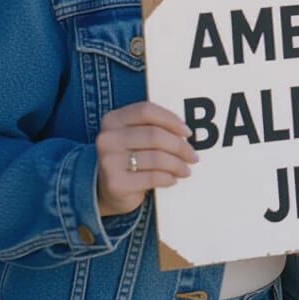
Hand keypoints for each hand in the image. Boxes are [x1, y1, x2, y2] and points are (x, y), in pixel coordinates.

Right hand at [95, 101, 196, 216]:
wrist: (105, 189)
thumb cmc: (127, 158)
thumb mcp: (133, 136)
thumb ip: (153, 128)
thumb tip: (185, 133)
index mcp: (112, 120)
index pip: (146, 110)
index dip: (170, 119)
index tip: (187, 132)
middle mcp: (107, 138)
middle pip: (154, 135)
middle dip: (179, 146)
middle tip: (192, 156)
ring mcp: (109, 161)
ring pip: (156, 157)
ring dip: (177, 164)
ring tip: (186, 170)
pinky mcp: (116, 183)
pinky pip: (152, 177)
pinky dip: (168, 178)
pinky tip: (173, 179)